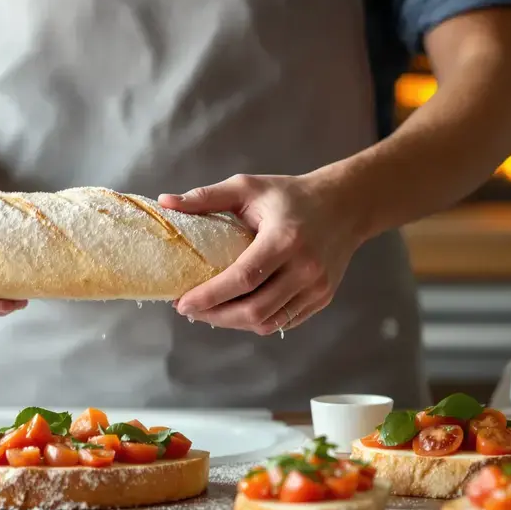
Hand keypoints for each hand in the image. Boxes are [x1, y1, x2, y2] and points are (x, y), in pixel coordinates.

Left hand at [158, 174, 362, 334]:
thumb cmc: (290, 195)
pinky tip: (235, 310)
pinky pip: (282, 322)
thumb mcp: (248, 187)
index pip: (242, 279)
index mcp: (285, 239)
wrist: (345, 205)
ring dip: (232, 322)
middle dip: (214, 316)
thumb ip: (206, 197)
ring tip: (208, 311)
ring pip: (267, 322)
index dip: (209, 296)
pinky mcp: (322, 298)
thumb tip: (165, 203)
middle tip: (188, 309)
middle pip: (254, 310)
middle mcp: (305, 268)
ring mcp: (317, 287)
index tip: (181, 302)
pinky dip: (255, 321)